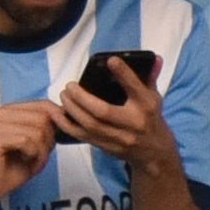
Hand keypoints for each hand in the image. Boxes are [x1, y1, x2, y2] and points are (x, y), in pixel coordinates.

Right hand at [0, 99, 61, 205]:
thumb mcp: (38, 142)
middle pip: (44, 118)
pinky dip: (33, 154)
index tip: (55, 139)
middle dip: (48, 140)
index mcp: (10, 110)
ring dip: (41, 150)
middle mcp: (0, 112)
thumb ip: (48, 126)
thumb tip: (66, 115)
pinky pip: (27, 141)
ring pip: (38, 130)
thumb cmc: (14, 166)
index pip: (43, 104)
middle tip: (38, 154)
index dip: (57, 122)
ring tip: (31, 158)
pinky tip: (24, 159)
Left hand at [60, 56, 175, 169]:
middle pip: (104, 111)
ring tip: (63, 95)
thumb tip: (154, 58)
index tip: (110, 60)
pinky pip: (81, 136)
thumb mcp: (153, 96)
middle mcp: (132, 123)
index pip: (135, 88)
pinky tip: (56, 113)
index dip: (124, 74)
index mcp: (146, 106)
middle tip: (70, 85)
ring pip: (90, 125)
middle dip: (82, 97)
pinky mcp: (105, 146)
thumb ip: (149, 77)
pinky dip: (65, 124)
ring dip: (71, 109)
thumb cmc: (149, 117)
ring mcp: (118, 137)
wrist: (152, 151)